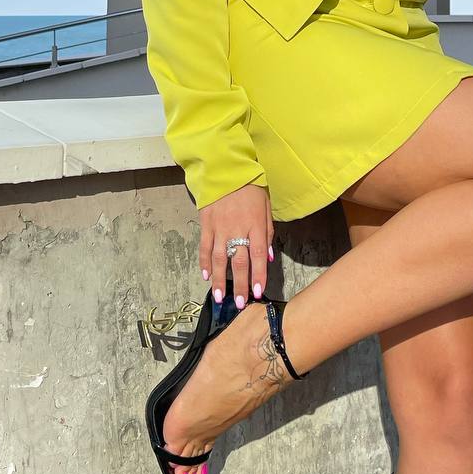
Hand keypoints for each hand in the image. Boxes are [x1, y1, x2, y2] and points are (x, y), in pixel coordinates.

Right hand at [198, 181, 273, 308]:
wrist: (226, 170)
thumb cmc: (251, 188)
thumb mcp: (266, 207)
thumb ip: (267, 232)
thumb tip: (267, 257)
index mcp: (255, 225)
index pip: (258, 255)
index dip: (258, 276)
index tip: (258, 293)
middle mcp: (237, 229)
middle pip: (239, 261)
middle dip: (240, 284)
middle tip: (241, 303)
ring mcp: (220, 227)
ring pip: (220, 258)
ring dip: (220, 279)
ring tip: (220, 297)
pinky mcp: (206, 224)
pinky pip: (205, 247)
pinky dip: (205, 262)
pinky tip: (206, 275)